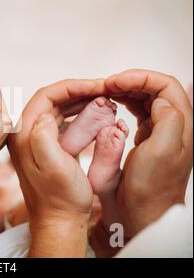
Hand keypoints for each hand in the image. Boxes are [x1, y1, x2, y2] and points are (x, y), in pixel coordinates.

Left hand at [8, 79, 106, 256]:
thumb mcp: (53, 168)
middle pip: (51, 100)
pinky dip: (79, 115)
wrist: (59, 221)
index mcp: (23, 135)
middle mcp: (25, 134)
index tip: (96, 85)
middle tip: (104, 90)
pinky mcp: (47, 147)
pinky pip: (63, 122)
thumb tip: (43, 115)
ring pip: (58, 110)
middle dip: (78, 92)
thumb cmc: (59, 199)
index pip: (45, 96)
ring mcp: (35, 141)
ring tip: (103, 100)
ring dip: (80, 102)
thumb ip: (43, 139)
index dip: (72, 87)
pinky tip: (96, 115)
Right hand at [105, 69, 192, 236]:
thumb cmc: (150, 187)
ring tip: (107, 92)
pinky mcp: (149, 138)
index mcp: (182, 125)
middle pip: (156, 88)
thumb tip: (159, 99)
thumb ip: (168, 119)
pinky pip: (139, 111)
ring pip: (147, 98)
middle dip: (131, 81)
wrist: (143, 211)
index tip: (116, 82)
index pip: (165, 85)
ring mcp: (162, 131)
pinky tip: (113, 104)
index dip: (140, 78)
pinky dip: (125, 102)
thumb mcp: (161, 151)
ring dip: (127, 90)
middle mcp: (175, 125)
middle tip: (107, 85)